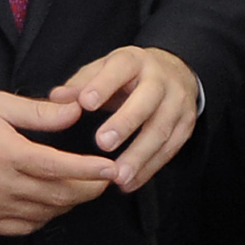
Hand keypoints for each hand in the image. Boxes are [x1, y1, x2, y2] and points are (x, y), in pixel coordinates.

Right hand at [0, 91, 116, 236]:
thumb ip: (40, 112)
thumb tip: (75, 111)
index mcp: (7, 153)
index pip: (59, 167)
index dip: (90, 170)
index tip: (111, 169)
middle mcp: (1, 185)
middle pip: (59, 195)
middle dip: (88, 189)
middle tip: (105, 180)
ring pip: (45, 213)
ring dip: (69, 203)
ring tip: (82, 188)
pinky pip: (24, 227)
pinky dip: (45, 217)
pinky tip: (51, 203)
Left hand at [51, 45, 198, 191]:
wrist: (175, 72)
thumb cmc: (128, 76)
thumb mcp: (103, 70)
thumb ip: (80, 84)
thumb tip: (57, 98)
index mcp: (135, 61)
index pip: (120, 69)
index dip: (103, 86)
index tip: (85, 103)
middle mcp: (161, 79)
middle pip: (147, 101)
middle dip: (125, 123)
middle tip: (103, 143)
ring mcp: (178, 103)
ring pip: (161, 130)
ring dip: (139, 155)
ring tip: (118, 176)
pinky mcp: (186, 125)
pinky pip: (170, 149)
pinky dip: (150, 169)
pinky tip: (130, 182)